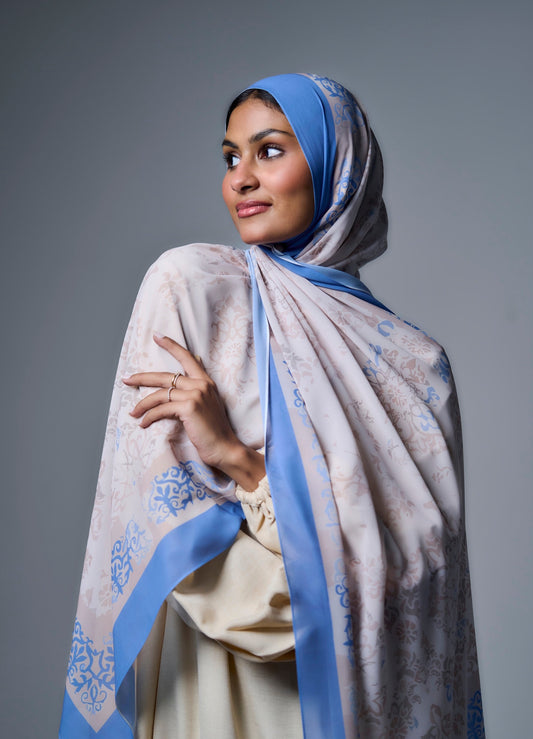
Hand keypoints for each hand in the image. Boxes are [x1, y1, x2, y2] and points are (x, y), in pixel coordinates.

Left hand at [123, 334, 264, 490]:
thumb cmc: (213, 431)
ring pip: (160, 394)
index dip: (171, 345)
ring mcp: (195, 395)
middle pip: (165, 376)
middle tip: (126, 380)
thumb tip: (172, 391)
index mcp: (206, 381)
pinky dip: (149, 416)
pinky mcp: (189, 407)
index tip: (156, 336)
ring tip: (133, 412)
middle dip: (142, 377)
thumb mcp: (206, 406)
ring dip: (143, 404)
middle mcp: (201, 384)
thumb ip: (193, 394)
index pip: (187, 358)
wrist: (225, 448)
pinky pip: (161, 409)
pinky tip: (143, 423)